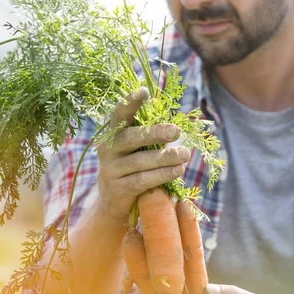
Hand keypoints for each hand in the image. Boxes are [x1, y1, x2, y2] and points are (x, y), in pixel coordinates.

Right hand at [96, 87, 190, 222]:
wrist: (111, 203)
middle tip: (176, 131)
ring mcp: (111, 170)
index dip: (130, 102)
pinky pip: (142, 180)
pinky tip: (177, 171)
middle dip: (154, 133)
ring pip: (140, 161)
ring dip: (165, 157)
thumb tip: (175, 125)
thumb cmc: (131, 168)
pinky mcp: (118, 189)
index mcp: (113, 134)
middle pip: (131, 137)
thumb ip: (148, 137)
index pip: (119, 114)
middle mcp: (108, 149)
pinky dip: (162, 175)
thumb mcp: (134, 149)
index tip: (143, 91)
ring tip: (185, 154)